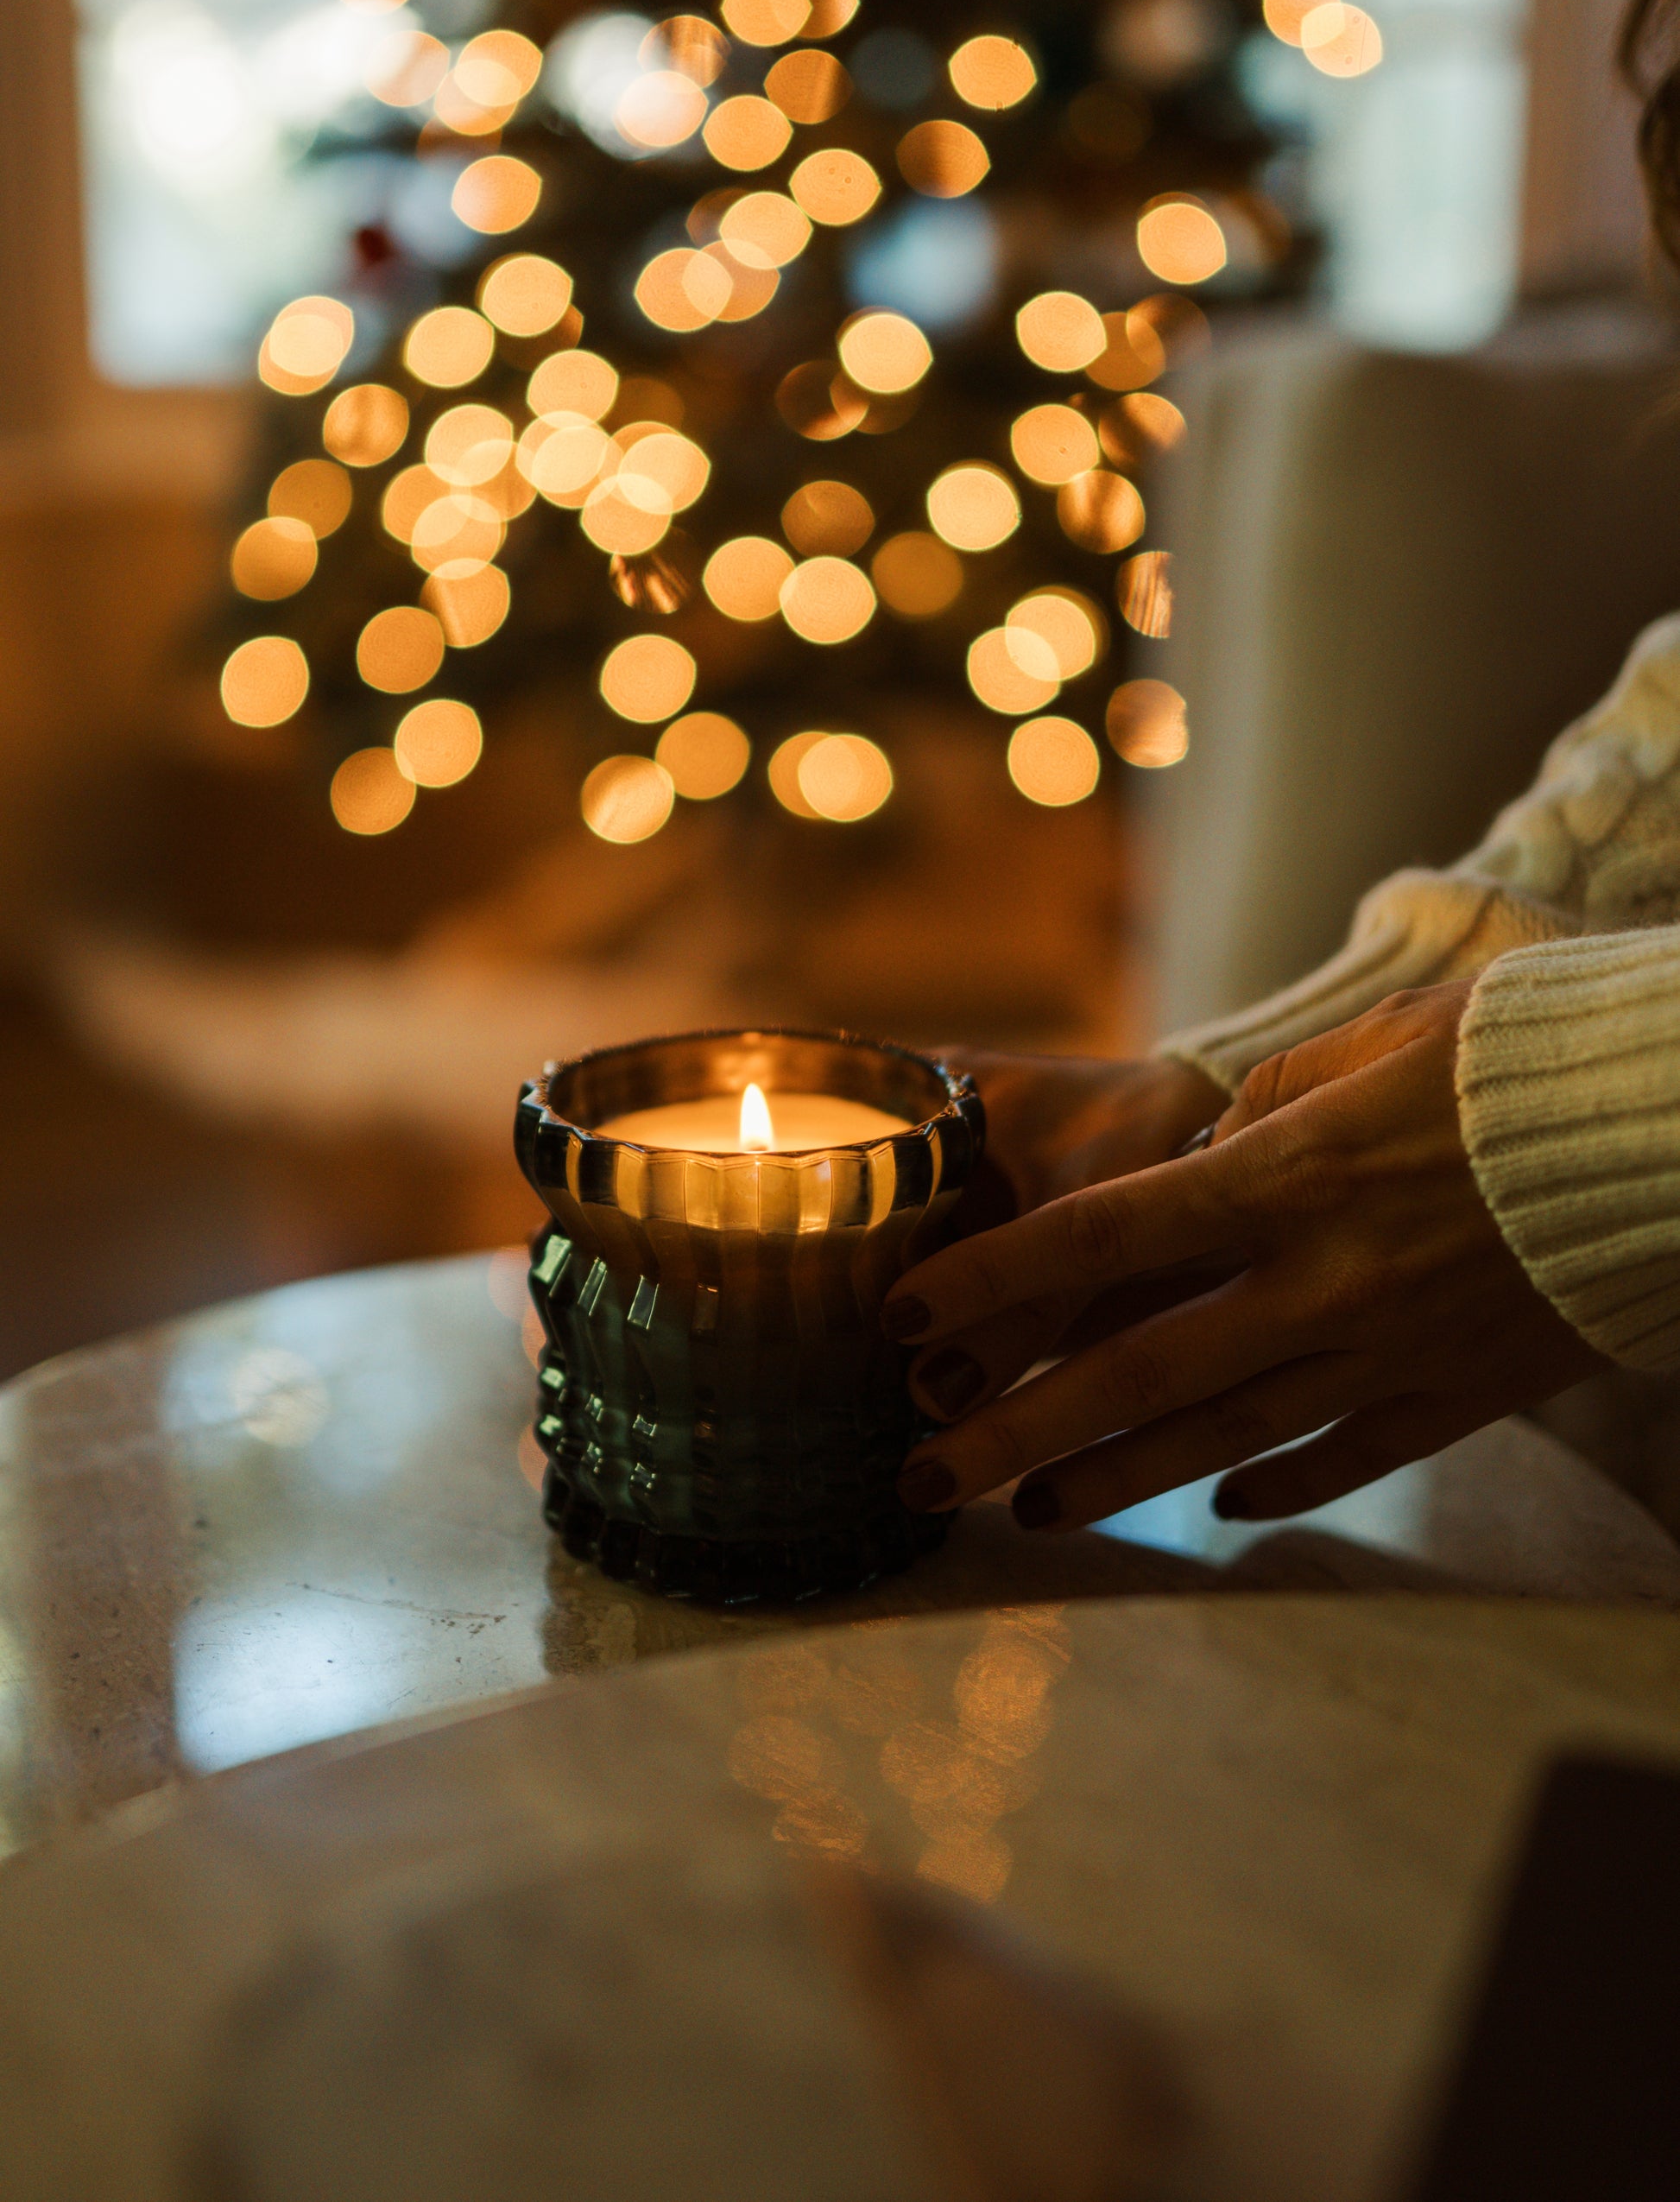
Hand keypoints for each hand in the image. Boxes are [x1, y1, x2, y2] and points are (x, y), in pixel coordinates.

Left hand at [889, 983, 1605, 1528]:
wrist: (1673, 1126)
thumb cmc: (1514, 1056)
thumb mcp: (1374, 1040)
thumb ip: (1270, 1101)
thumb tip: (1209, 1151)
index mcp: (1283, 1177)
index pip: (1097, 1242)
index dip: (988, 1285)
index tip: (900, 1317)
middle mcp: (1319, 1280)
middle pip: (1135, 1374)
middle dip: (1016, 1431)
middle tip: (925, 1474)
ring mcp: (1388, 1352)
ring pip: (1223, 1438)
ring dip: (1116, 1480)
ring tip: (1030, 1513)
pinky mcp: (1459, 1395)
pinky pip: (1347, 1455)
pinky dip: (1275, 1483)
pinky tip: (1217, 1507)